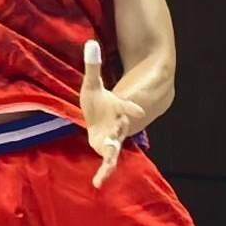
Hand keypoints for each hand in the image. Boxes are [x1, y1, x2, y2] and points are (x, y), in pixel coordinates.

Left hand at [78, 40, 141, 188]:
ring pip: (114, 150)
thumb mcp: (93, 84)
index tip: (136, 109)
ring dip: (110, 159)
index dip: (131, 107)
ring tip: (106, 171)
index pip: (127, 107)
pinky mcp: (107, 149)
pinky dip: (105, 171)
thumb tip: (90, 42)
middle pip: (122, 130)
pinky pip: (108, 161)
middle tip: (116, 141)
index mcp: (119, 108)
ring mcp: (114, 139)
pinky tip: (98, 183)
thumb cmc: (100, 102)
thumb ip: (93, 66)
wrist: (107, 118)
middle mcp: (120, 125)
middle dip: (120, 134)